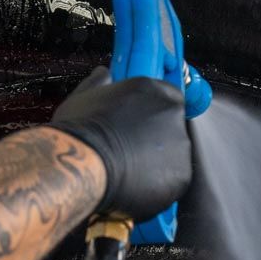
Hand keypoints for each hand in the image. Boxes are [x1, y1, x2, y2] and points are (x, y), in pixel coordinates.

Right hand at [47, 71, 192, 221]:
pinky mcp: (181, 173)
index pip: (166, 96)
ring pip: (173, 154)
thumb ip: (98, 83)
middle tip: (130, 149)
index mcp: (152, 90)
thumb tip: (102, 75)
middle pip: (171, 125)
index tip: (140, 123)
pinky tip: (136, 184)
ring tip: (129, 169)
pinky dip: (158, 184)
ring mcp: (180, 144)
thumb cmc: (79, 131)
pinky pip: (173, 179)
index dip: (152, 111)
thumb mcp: (82, 98)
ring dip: (157, 161)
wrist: (81, 165)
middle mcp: (171, 113)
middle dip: (155, 138)